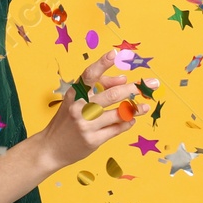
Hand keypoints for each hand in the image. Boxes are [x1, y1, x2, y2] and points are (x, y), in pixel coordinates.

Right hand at [34, 51, 151, 171]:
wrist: (50, 148)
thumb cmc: (66, 120)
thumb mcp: (75, 101)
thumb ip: (97, 88)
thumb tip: (123, 79)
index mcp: (74, 94)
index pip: (89, 75)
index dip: (101, 64)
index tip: (113, 54)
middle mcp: (79, 108)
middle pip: (112, 95)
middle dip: (135, 88)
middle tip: (152, 83)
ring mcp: (86, 125)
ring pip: (119, 113)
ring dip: (136, 109)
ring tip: (145, 106)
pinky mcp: (93, 140)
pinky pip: (117, 129)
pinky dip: (127, 123)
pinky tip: (130, 120)